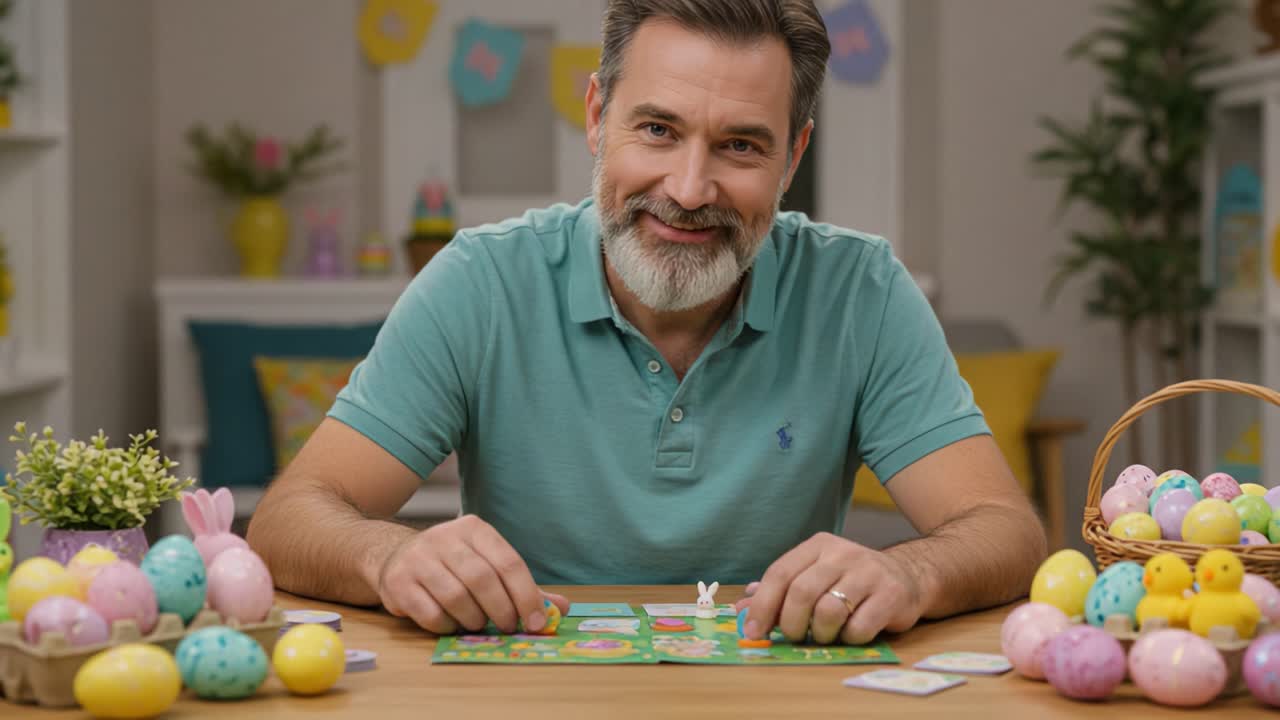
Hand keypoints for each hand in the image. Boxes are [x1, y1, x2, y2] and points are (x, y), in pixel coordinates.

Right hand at [374, 514, 568, 634]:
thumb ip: (522, 587)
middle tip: (508, 627)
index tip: (535, 622)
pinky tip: (451, 623)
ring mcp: (418, 558)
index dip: (526, 596)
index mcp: (474, 529)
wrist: (395, 557)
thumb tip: (561, 608)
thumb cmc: (452, 565)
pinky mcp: (399, 582)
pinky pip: (430, 613)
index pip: (508, 563)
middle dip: (502, 611)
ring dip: (474, 620)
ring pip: (456, 597)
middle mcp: (444, 537)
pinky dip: (447, 626)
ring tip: (478, 623)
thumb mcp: (487, 564)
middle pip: (483, 580)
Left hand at [737, 532, 925, 644]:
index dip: (763, 606)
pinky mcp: (891, 595)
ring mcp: (869, 572)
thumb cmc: (851, 581)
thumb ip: (780, 591)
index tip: (753, 632)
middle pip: (801, 592)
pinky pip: (859, 627)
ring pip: (829, 611)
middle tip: (794, 637)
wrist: (908, 576)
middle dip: (791, 624)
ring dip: (821, 634)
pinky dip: (849, 639)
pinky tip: (852, 633)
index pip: (780, 573)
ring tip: (826, 634)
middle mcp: (842, 553)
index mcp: (817, 546)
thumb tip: (742, 609)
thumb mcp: (815, 576)